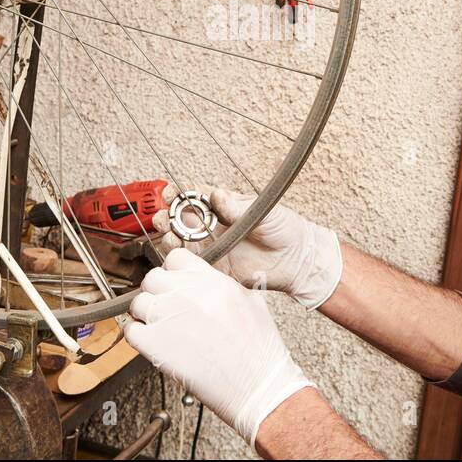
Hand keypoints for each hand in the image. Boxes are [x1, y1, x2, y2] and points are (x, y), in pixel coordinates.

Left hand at [124, 248, 312, 447]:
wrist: (256, 384)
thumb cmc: (259, 350)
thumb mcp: (251, 302)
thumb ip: (225, 285)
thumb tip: (210, 281)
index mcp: (211, 280)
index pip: (175, 258)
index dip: (173, 271)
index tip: (175, 283)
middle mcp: (187, 294)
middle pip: (152, 277)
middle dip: (157, 291)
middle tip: (166, 307)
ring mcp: (168, 317)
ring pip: (137, 302)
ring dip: (145, 314)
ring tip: (160, 327)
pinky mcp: (155, 345)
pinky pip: (131, 330)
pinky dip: (137, 335)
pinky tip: (151, 342)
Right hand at [152, 187, 342, 309]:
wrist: (298, 260)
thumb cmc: (285, 229)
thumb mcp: (262, 211)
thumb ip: (237, 207)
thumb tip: (216, 197)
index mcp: (223, 207)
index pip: (193, 196)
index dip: (178, 194)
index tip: (170, 193)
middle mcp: (214, 226)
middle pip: (180, 219)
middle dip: (167, 216)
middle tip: (164, 217)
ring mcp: (214, 247)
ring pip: (182, 242)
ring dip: (170, 238)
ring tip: (170, 237)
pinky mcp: (217, 268)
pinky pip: (193, 265)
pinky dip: (181, 261)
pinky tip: (179, 256)